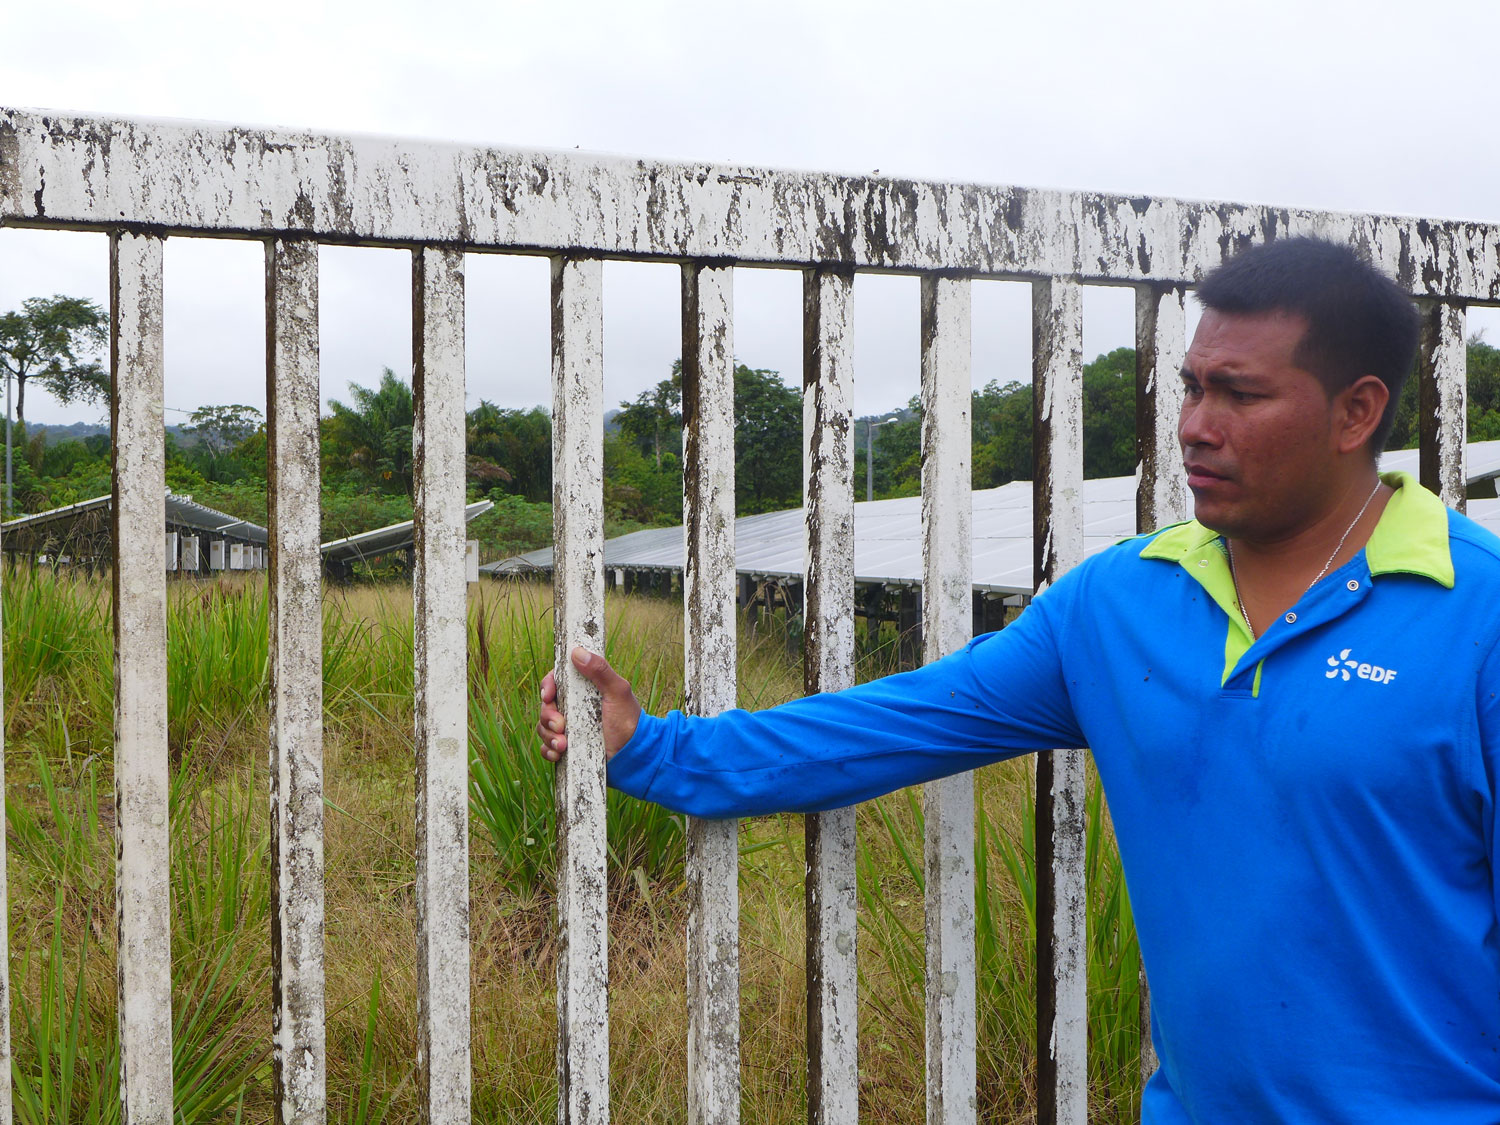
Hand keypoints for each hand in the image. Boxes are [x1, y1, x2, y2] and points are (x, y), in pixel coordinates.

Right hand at [537, 646, 642, 762]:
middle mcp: (573, 706)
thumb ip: (601, 671)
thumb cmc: (628, 720)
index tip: (549, 695)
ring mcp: (569, 727)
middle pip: (546, 705)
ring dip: (549, 736)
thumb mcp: (617, 692)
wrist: (634, 755)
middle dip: (548, 716)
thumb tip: (578, 652)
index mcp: (583, 690)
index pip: (556, 681)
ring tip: (563, 745)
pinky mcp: (568, 746)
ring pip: (544, 727)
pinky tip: (558, 753)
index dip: (548, 686)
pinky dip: (549, 750)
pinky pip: (547, 747)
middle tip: (560, 726)